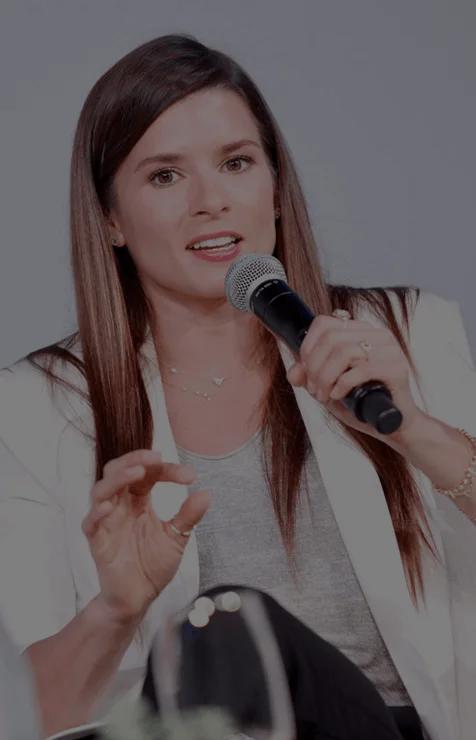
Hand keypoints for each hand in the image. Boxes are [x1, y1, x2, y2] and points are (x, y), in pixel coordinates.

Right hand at [82, 450, 209, 621]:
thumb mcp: (176, 537)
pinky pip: (90, 522)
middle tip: (155, 458)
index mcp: (139, 501)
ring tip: (136, 472)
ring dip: (118, 478)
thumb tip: (206, 493)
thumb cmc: (152, 566)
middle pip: (118, 471)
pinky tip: (109, 507)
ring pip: (102, 489)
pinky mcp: (97, 541)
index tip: (189, 475)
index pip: (148, 475)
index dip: (167, 470)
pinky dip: (97, 512)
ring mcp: (106, 522)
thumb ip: (188, 515)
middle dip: (134, 459)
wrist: (137, 599)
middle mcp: (120, 506)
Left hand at [286, 314, 421, 440]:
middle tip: (315, 390)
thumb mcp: (329, 387)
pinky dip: (342, 384)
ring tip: (325, 395)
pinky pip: (360, 369)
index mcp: (362, 332)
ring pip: (343, 351)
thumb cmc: (365, 403)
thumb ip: (309, 377)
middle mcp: (377, 335)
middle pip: (331, 338)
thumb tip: (293, 372)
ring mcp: (389, 350)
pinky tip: (339, 395)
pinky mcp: (396, 368)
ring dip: (326, 377)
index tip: (306, 371)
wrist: (395, 425)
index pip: (324, 323)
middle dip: (314, 367)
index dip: (308, 347)